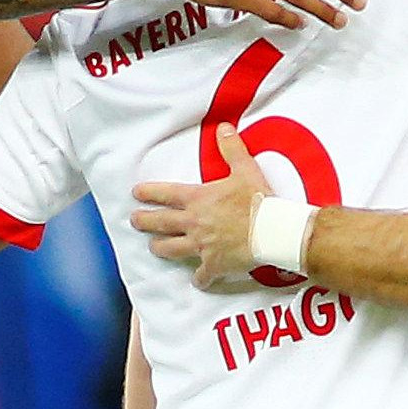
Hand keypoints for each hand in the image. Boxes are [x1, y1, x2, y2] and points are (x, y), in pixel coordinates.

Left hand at [130, 125, 272, 288]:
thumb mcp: (246, 169)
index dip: (148, 192)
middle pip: (160, 223)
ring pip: (170, 249)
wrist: (272, 230)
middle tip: (135, 220)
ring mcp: (201, 245)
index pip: (165, 194)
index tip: (136, 193)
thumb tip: (224, 127)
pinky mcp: (214, 264)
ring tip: (153, 247)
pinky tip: (198, 280)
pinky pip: (202, 275)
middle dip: (144, 221)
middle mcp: (194, 222)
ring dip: (160, 247)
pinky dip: (200, 279)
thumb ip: (231, 148)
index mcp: (198, 199)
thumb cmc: (259, 200)